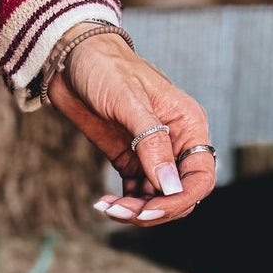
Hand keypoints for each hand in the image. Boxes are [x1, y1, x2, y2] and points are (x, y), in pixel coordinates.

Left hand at [48, 33, 215, 224]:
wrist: (72, 61)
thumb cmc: (106, 69)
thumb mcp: (129, 102)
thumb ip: (151, 143)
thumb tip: (170, 186)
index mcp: (188, 125)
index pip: (200, 176)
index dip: (181, 199)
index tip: (151, 210)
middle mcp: (175, 142)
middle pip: (179, 194)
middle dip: (155, 210)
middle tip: (121, 212)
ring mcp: (151, 154)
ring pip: (156, 199)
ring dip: (135, 212)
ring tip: (108, 208)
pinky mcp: (129, 159)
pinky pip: (135, 194)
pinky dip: (123, 205)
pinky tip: (103, 203)